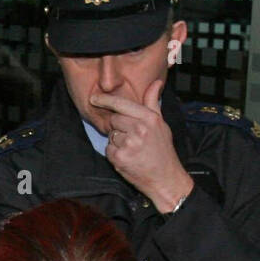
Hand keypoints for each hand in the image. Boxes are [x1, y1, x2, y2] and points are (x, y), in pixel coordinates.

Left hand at [90, 79, 194, 212]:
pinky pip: (108, 149)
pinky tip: (128, 158)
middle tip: (132, 138)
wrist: (165, 178)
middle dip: (118, 127)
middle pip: (113, 119)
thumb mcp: (161, 124)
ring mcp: (128, 144)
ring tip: (133, 149)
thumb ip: (153, 103)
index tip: (94, 98)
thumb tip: (156, 82)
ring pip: (111, 135)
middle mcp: (139, 129)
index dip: (106, 100)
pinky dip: (115, 154)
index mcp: (149, 118)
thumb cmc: (162, 150)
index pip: (122, 104)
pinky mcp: (120, 158)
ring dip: (117, 141)